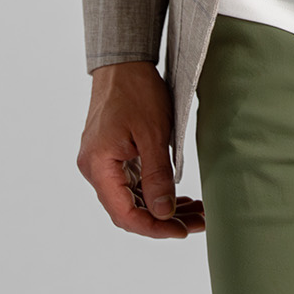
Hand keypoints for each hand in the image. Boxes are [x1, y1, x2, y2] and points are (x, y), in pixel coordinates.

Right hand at [77, 61, 205, 238]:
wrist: (124, 61)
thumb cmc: (136, 91)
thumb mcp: (153, 134)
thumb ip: (157, 176)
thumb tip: (164, 214)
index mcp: (99, 166)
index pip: (125, 214)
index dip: (154, 228)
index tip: (182, 232)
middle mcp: (95, 169)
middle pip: (129, 209)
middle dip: (164, 220)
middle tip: (199, 222)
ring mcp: (102, 163)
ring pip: (133, 198)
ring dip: (162, 207)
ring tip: (196, 213)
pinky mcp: (112, 155)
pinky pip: (132, 183)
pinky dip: (154, 191)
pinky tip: (178, 198)